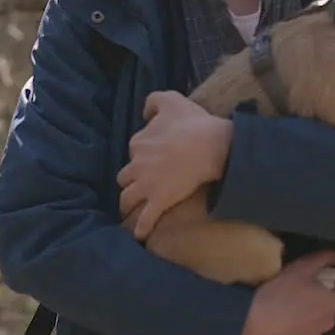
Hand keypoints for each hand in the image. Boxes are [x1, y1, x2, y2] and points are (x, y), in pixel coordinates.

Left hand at [117, 91, 231, 239]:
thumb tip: (144, 112)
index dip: (142, 156)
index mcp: (139, 142)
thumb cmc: (193, 122)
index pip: (134, 151)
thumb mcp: (171, 99)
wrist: (209, 145)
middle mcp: (137, 165)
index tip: (151, 160)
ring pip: (127, 199)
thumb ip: (153, 101)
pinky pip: (145, 219)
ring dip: (129, 205)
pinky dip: (141, 228)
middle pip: (125, 177)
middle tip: (141, 186)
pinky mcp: (159, 201)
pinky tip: (140, 235)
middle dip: (131, 182)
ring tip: (131, 212)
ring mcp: (147, 185)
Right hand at [239, 250, 334, 334]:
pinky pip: (306, 324)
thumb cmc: (282, 291)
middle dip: (322, 289)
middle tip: (303, 280)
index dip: (334, 272)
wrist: (256, 324)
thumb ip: (325, 258)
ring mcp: (316, 333)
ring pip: (318, 313)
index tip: (320, 267)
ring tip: (293, 296)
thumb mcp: (303, 266)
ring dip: (311, 305)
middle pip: (331, 299)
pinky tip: (286, 311)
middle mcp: (331, 320)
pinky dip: (301, 317)